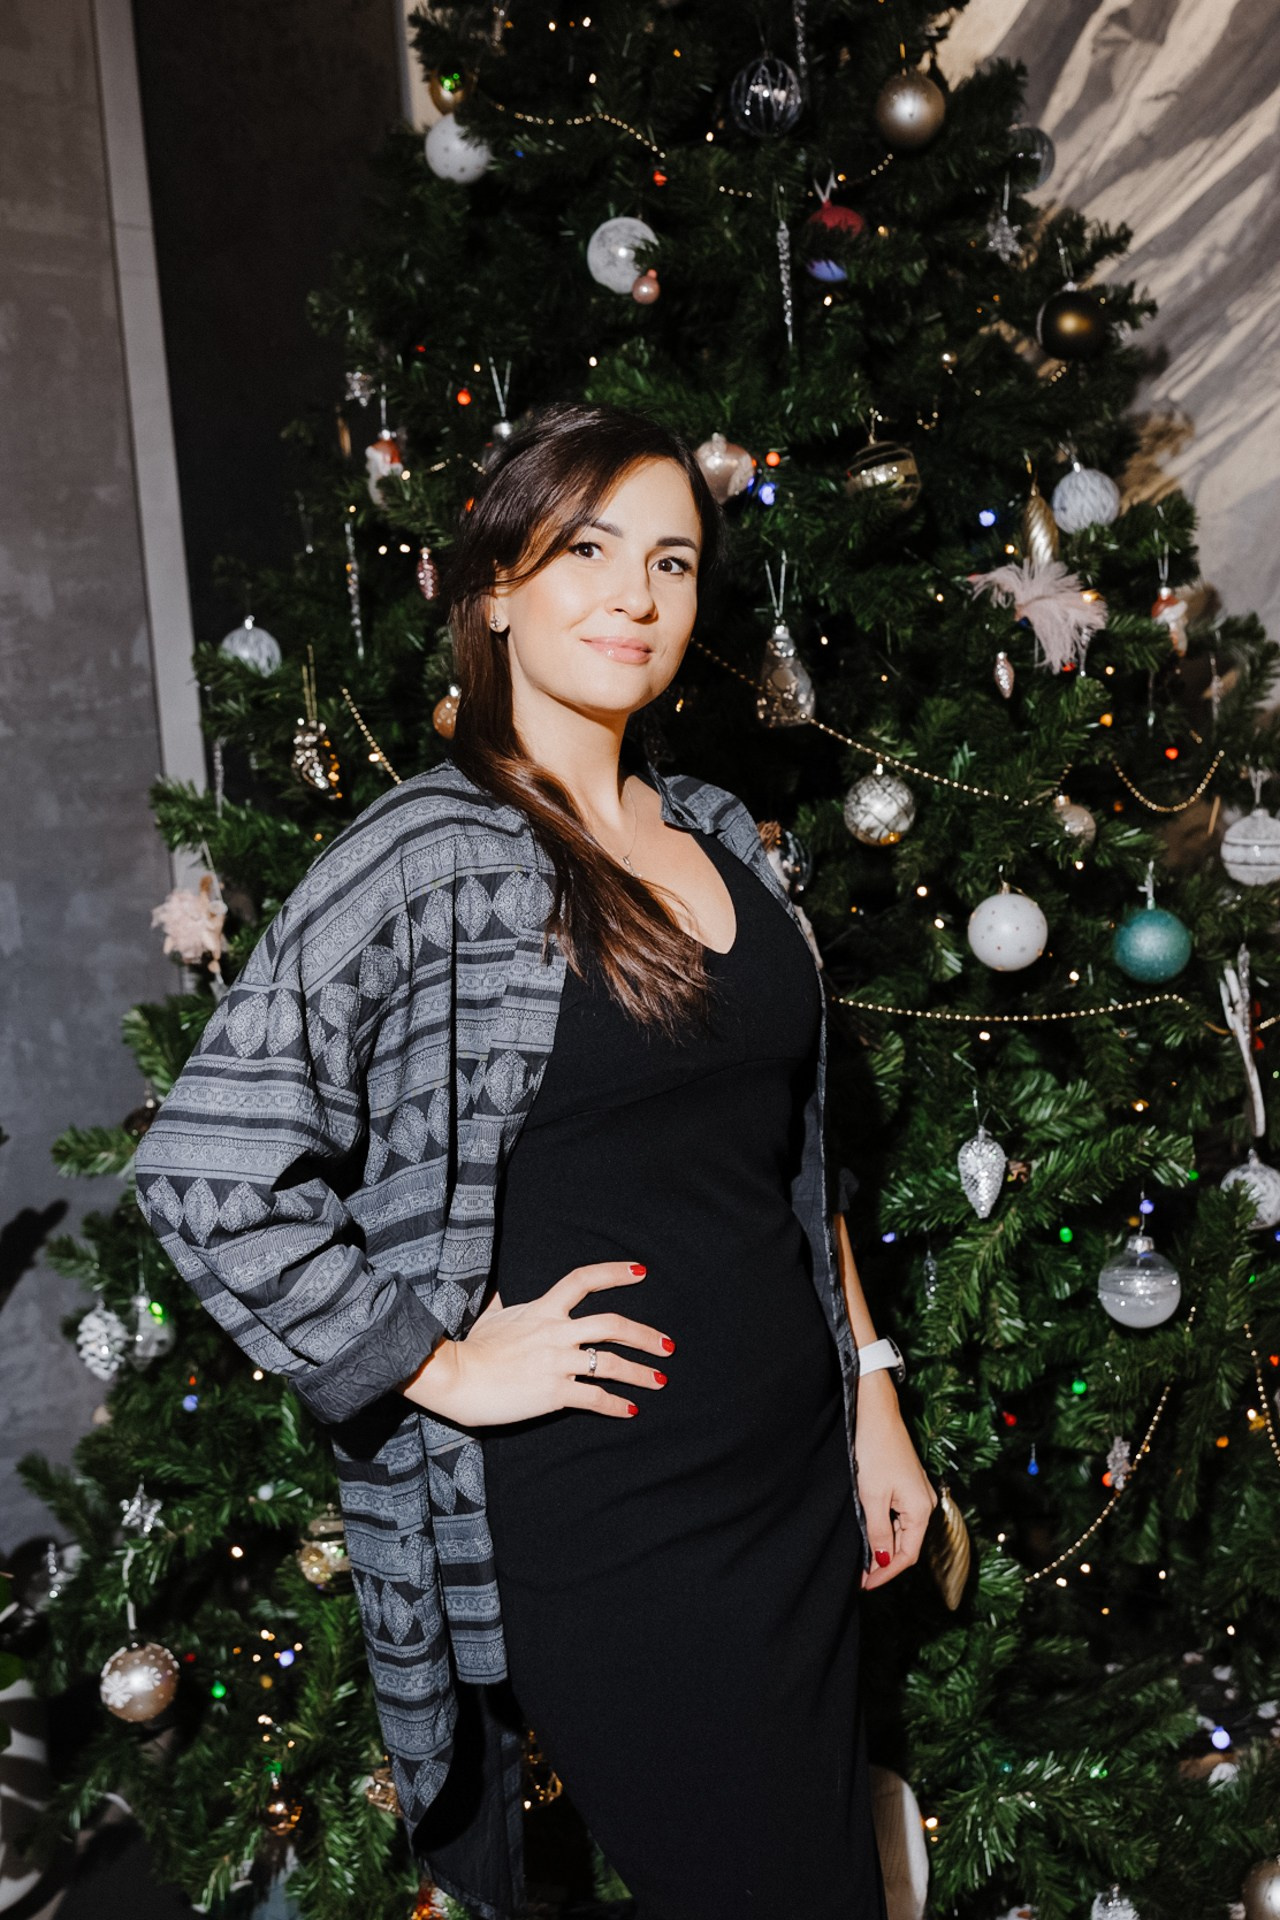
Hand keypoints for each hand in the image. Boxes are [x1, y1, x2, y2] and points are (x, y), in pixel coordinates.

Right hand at [400, 1261, 672, 1426]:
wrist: (456, 1377)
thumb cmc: (470, 1348)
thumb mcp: (489, 1316)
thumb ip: (502, 1303)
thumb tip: (497, 1292)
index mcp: (543, 1310)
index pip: (583, 1280)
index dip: (614, 1273)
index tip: (641, 1271)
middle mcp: (556, 1332)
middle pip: (612, 1324)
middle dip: (644, 1335)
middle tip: (667, 1345)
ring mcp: (557, 1362)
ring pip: (611, 1363)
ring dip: (640, 1373)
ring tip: (660, 1380)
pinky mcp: (554, 1393)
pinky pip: (594, 1398)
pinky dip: (616, 1405)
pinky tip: (630, 1410)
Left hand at [855, 1370, 937, 1590]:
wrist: (876, 1412)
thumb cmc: (875, 1450)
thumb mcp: (872, 1496)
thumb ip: (880, 1531)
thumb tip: (883, 1560)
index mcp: (921, 1509)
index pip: (907, 1555)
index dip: (886, 1573)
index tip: (865, 1584)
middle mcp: (925, 1503)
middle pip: (907, 1545)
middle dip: (885, 1563)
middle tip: (860, 1577)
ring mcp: (917, 1493)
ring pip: (903, 1531)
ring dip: (884, 1546)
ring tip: (862, 1559)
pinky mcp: (908, 1484)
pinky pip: (900, 1516)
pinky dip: (886, 1529)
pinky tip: (870, 1533)